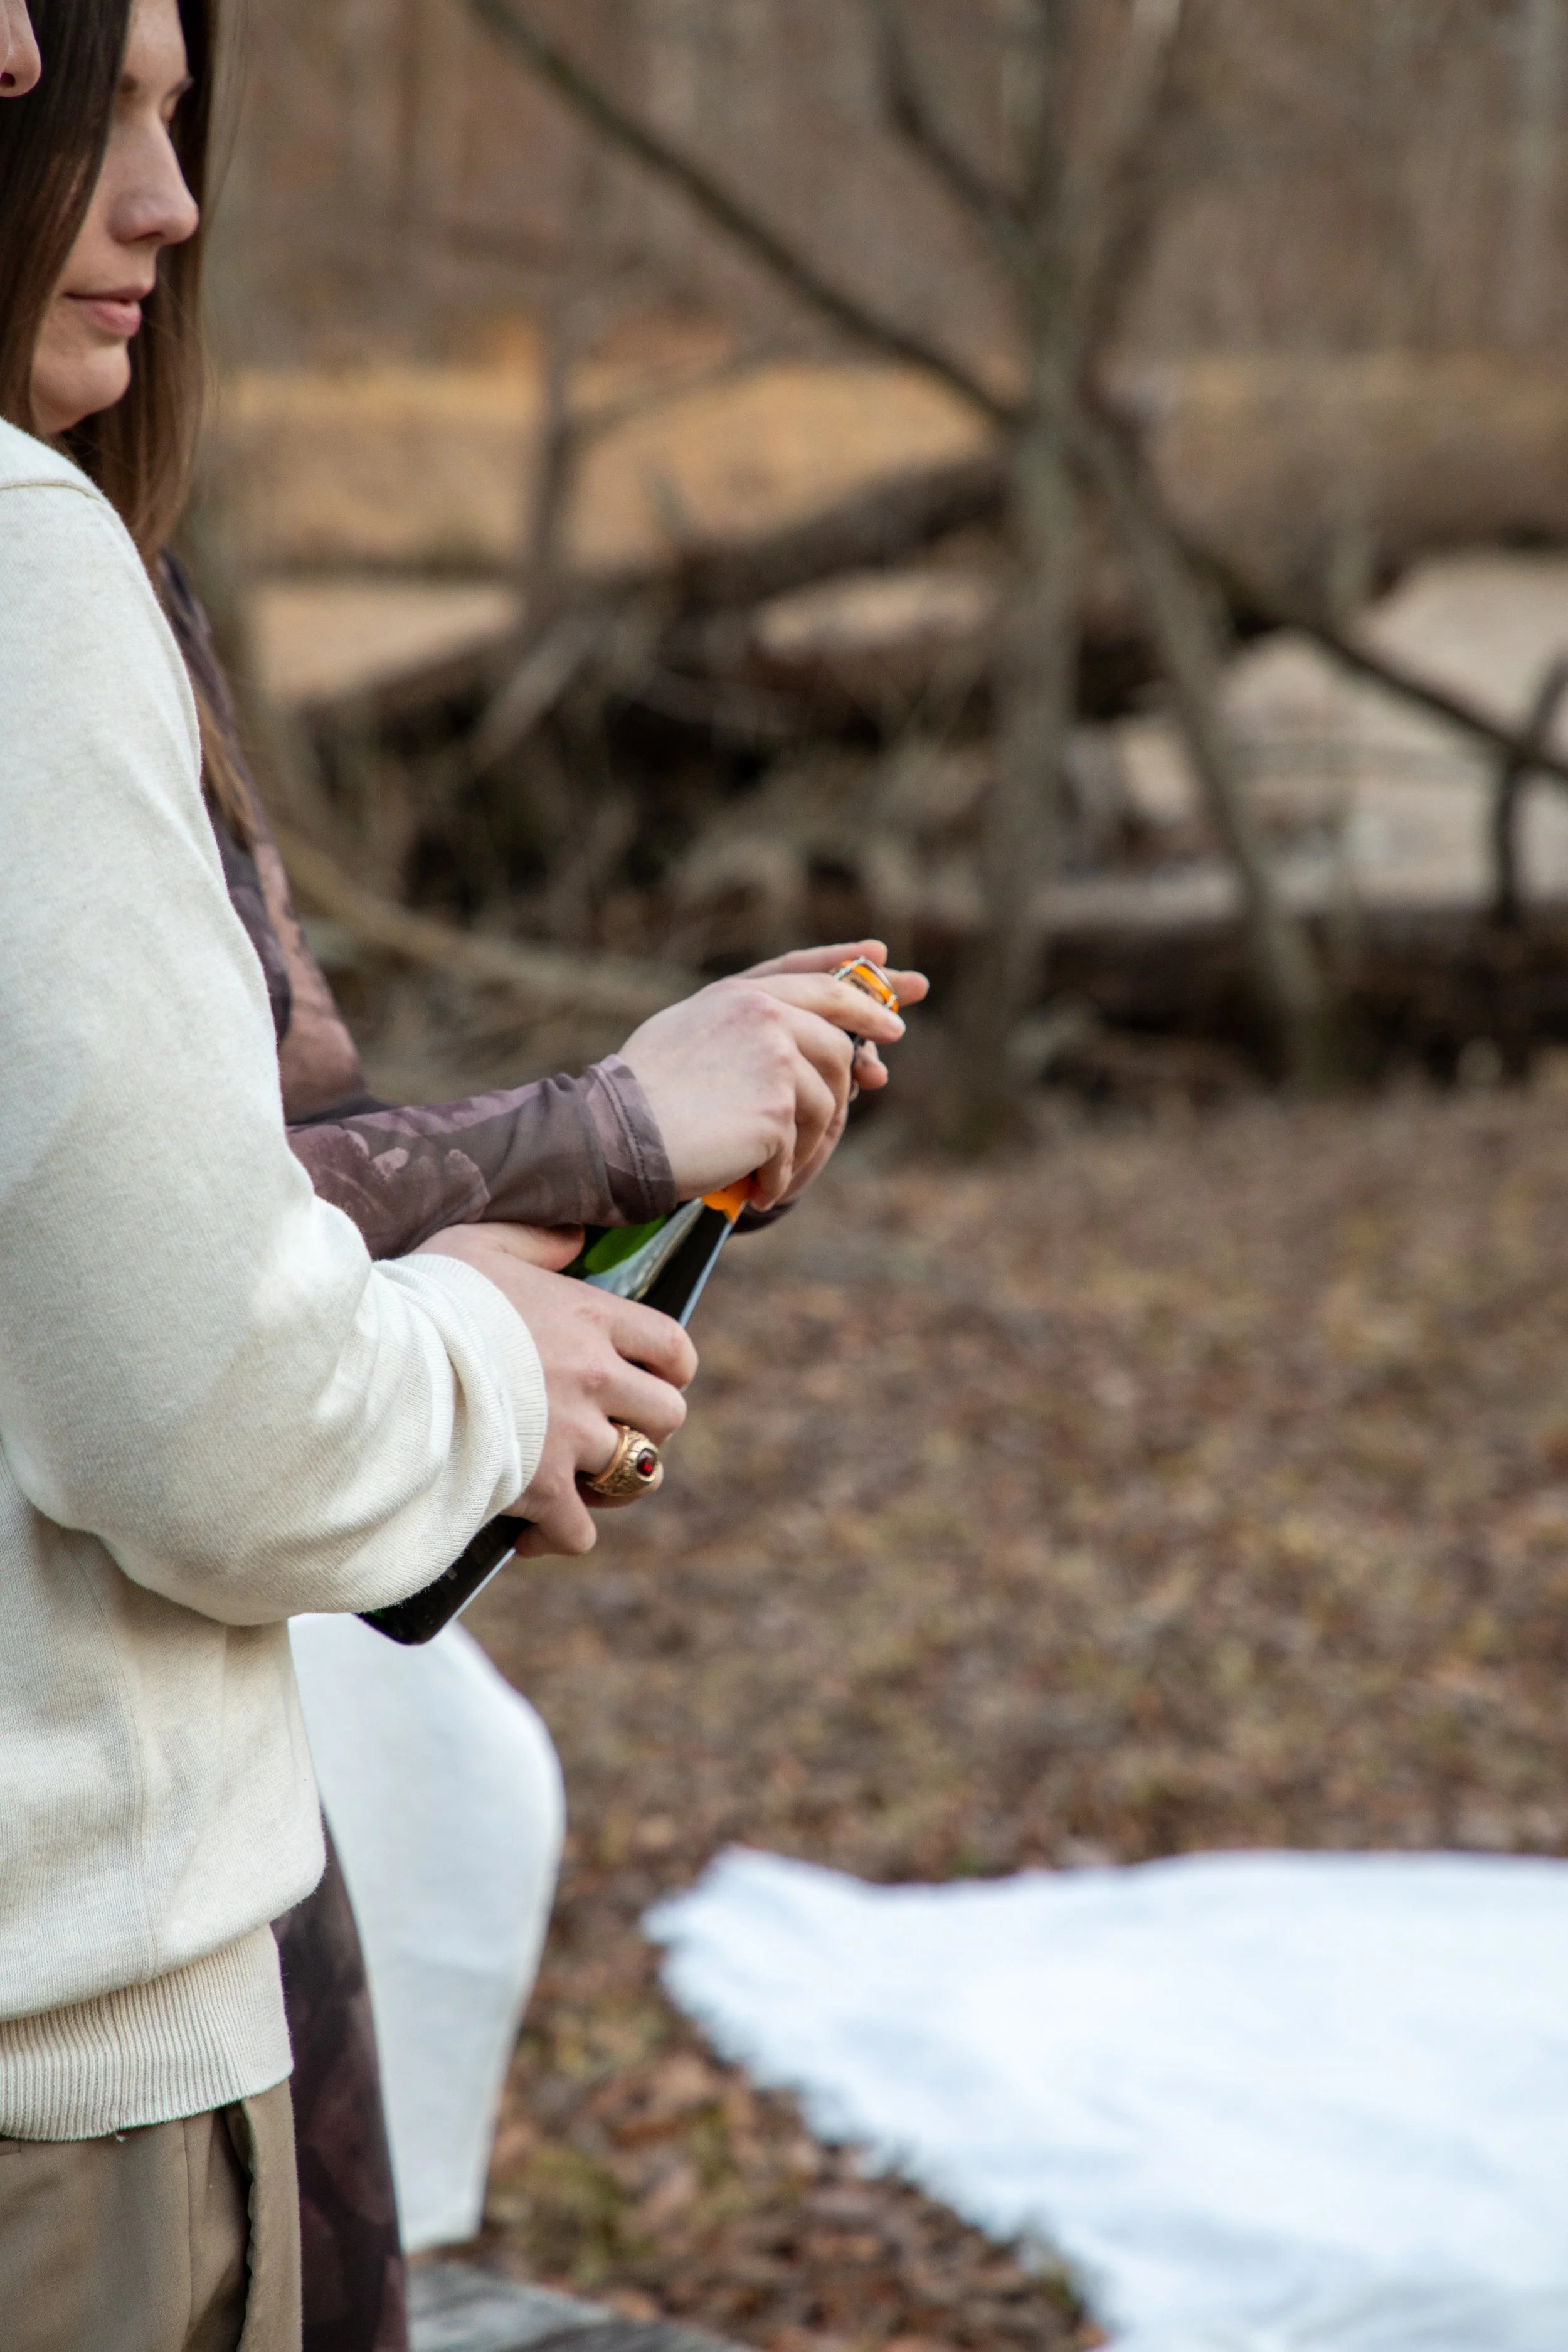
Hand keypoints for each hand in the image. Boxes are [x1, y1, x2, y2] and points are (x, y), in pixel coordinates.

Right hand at [413, 1222, 696, 1557]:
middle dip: (646, 1427)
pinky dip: (559, 1537)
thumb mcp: (475, 1244)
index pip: (673, 1347)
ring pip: (638, 1475)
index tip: (649, 1379)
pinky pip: (580, 1532)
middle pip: (668, 1415)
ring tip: (579, 1483)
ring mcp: (573, 1436)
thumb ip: (534, 1241)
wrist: (378, 1364)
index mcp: (589, 1317)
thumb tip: (574, 1240)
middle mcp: (595, 1377)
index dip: (670, 1370)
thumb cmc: (420, 1300)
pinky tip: (529, 1532)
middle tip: (607, 1432)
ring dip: (613, 1483)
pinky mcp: (541, 1489)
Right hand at [618, 940, 920, 1209]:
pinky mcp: (777, 1110)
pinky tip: (755, 1191)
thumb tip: (802, 1045)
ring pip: (825, 1103)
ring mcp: (774, 1060)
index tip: (891, 989)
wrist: (614, 1132)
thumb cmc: (642, 1093)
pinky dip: (780, 1177)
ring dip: (805, 1143)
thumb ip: (744, 1024)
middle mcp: (763, 1016)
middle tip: (872, 1084)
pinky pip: (797, 1150)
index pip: (817, 979)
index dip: (859, 985)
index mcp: (739, 995)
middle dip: (855, 1072)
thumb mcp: (689, 1033)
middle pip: (836, 1045)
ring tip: (772, 1169)